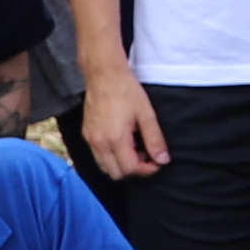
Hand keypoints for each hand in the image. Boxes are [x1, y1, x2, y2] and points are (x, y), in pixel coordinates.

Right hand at [79, 65, 166, 181]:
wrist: (104, 75)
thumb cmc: (126, 91)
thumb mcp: (146, 115)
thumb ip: (155, 140)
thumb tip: (163, 160)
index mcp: (115, 139)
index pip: (130, 169)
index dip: (147, 170)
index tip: (157, 161)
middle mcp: (99, 143)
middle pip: (116, 174)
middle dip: (134, 170)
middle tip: (146, 155)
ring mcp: (90, 139)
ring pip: (104, 167)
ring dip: (121, 165)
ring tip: (134, 148)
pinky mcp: (86, 134)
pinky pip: (98, 156)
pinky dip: (111, 157)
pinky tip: (122, 142)